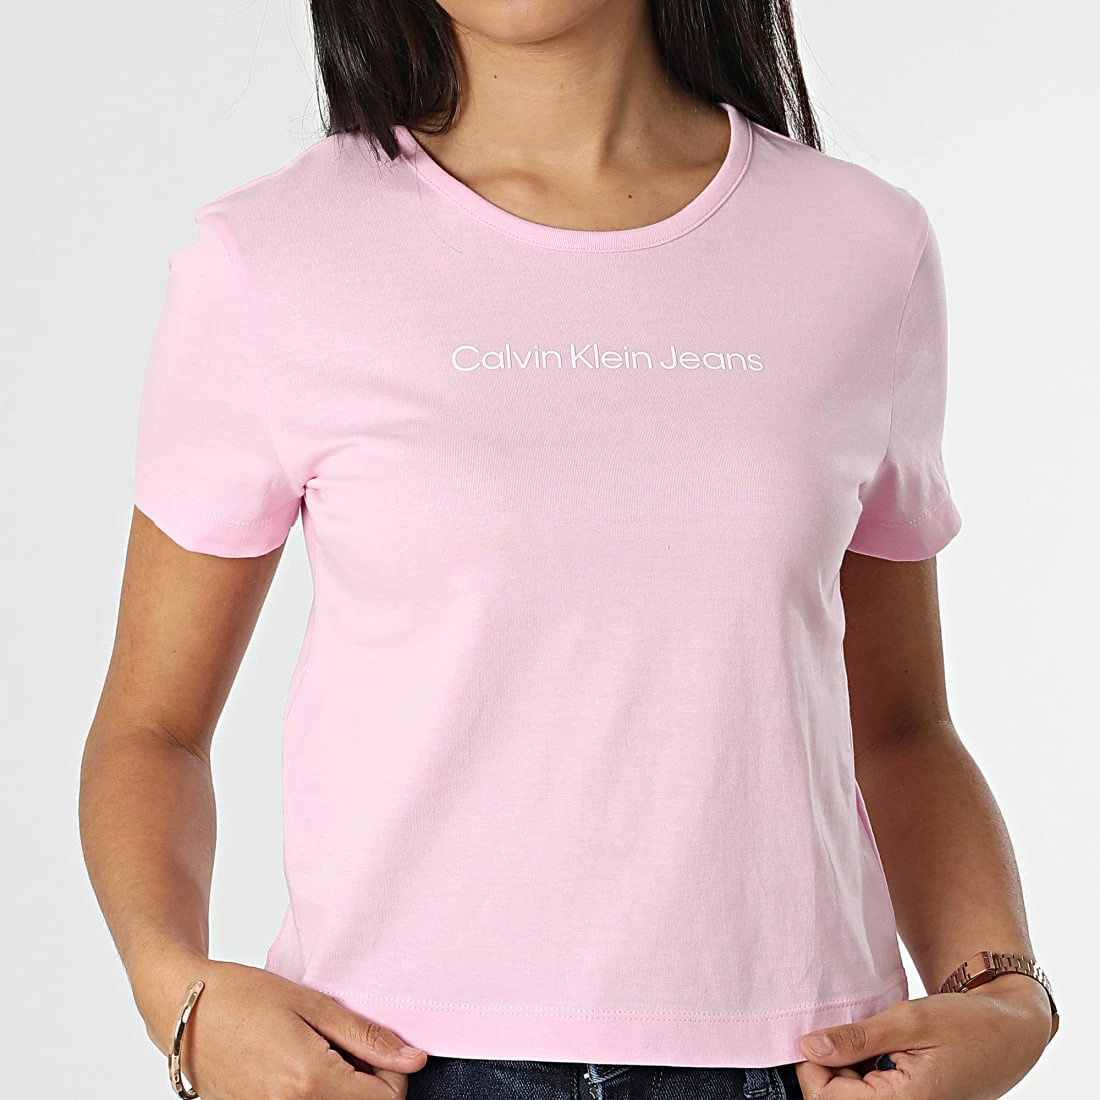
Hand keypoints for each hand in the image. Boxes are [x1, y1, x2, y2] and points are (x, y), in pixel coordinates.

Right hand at [139, 954, 426, 1097]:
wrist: (185, 1011)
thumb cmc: (245, 996)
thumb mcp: (313, 1004)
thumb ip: (367, 1037)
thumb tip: (414, 1059)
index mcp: (310, 1081)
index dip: (392, 1074)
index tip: (374, 1048)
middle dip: (367, 1085)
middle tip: (348, 1049)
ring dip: (340, 1092)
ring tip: (322, 1056)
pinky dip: (312, 1097)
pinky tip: (297, 1069)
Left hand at [794, 974, 1053, 1097]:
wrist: (1010, 1034)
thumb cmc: (967, 1024)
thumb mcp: (908, 1020)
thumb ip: (856, 1038)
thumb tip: (808, 1047)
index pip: (827, 1099)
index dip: (812, 1065)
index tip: (815, 1032)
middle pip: (837, 1099)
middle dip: (831, 1065)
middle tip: (846, 1030)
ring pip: (853, 1095)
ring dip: (849, 1068)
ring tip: (870, 1038)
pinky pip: (872, 1094)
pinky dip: (865, 1071)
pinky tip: (878, 1048)